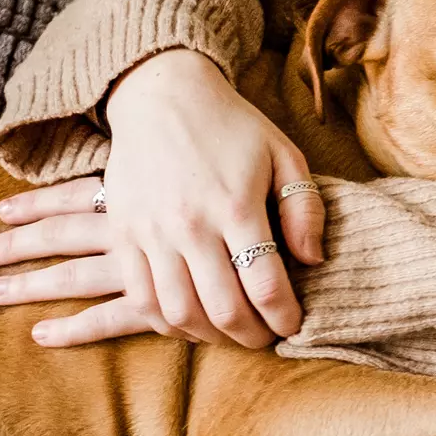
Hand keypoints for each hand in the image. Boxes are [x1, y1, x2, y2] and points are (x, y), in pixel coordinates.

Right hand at [0, 49, 326, 347]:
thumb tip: (313, 261)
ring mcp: (151, 232)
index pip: (265, 285)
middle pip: (223, 309)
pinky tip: (190, 322)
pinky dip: (167, 322)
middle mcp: (191, 224)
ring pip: (180, 312)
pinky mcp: (123, 234)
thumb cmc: (232, 127)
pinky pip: (141, 298)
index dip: (284, 317)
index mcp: (236, 205)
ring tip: (230, 333)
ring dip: (209, 336)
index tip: (294, 326)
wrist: (161, 95)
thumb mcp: (283, 155)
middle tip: (266, 340)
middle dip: (251, 336)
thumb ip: (304, 208)